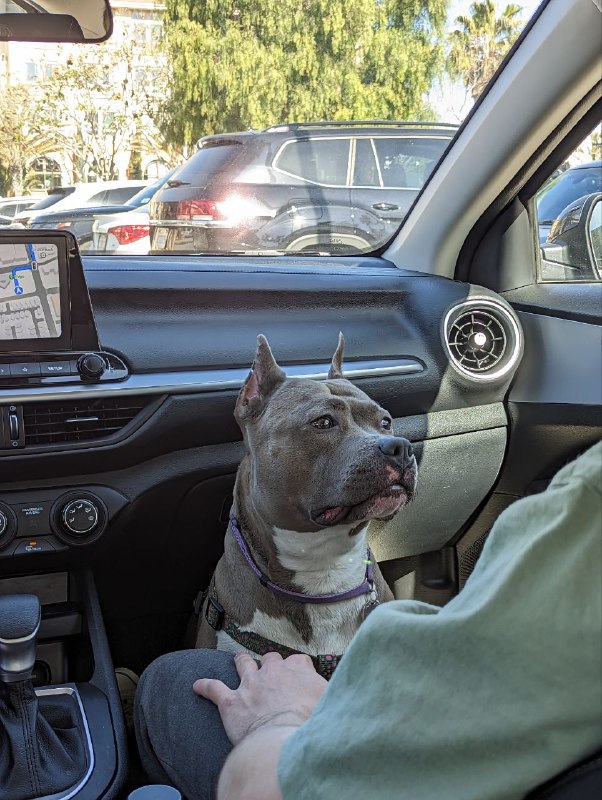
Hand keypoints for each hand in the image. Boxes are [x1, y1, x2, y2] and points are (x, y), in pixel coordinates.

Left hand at [193, 651, 327, 745]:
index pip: (299, 661)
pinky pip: (213, 688)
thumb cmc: (311, 725)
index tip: (302, 678)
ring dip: (241, 662)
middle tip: (273, 673)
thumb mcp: (332, 703)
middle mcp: (272, 671)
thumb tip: (347, 690)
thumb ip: (335, 693)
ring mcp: (250, 684)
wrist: (283, 741)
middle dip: (271, 664)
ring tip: (239, 660)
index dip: (300, 670)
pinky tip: (197, 685)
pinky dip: (204, 686)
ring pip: (243, 663)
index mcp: (297, 669)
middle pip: (271, 658)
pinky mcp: (231, 702)